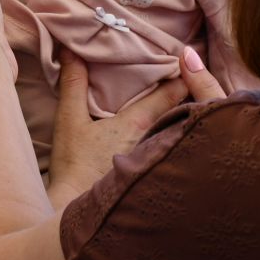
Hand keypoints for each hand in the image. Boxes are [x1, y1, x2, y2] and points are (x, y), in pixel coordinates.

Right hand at [47, 48, 226, 206]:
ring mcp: (161, 161)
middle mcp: (160, 140)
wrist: (73, 211)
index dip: (184, 72)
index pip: (174, 90)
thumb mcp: (69, 120)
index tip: (187, 57)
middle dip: (189, 92)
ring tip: (187, 101)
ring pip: (181, 131)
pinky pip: (175, 151)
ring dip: (184, 117)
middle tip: (190, 73)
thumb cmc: (74, 166)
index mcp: (142, 121)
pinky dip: (177, 139)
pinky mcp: (159, 178)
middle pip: (183, 110)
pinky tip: (172, 137)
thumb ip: (73, 83)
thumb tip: (71, 48)